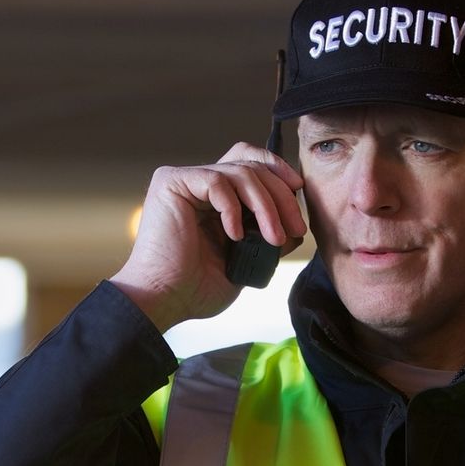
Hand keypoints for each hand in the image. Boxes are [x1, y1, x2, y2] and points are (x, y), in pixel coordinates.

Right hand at [109, 143, 306, 330]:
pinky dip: (233, 209)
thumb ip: (267, 235)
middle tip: (296, 228)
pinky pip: (216, 181)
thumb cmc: (196, 288)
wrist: (165, 301)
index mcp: (214, 197)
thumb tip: (296, 226)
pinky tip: (235, 237)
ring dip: (266, 206)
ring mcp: (184, 180)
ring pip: (240, 172)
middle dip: (281, 194)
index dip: (278, 172)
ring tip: (274, 239)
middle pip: (251, 164)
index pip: (251, 164)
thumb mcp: (246, 260)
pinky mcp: (171, 183)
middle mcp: (198, 183)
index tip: (298, 196)